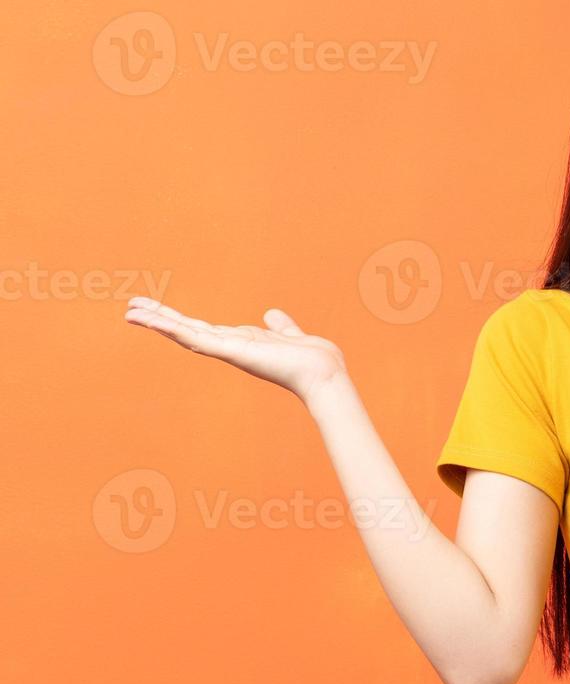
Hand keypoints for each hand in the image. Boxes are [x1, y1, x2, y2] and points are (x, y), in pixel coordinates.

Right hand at [123, 297, 347, 403]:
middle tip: (131, 308)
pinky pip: (196, 338)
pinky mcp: (232, 350)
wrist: (324, 375)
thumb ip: (281, 326)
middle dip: (161, 319)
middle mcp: (232, 347)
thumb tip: (272, 314)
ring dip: (158, 322)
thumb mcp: (292, 335)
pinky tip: (153, 321)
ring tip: (131, 312)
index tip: (159, 311)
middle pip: (188, 330)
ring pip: (186, 334)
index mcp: (243, 342)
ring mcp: (229, 350)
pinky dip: (174, 329)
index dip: (181, 320)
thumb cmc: (313, 361)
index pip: (204, 329)